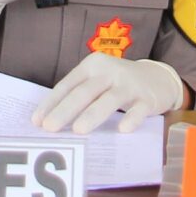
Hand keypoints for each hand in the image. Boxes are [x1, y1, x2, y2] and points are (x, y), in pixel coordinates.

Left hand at [35, 53, 186, 133]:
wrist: (158, 77)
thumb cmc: (118, 83)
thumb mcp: (97, 81)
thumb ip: (79, 95)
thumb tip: (50, 121)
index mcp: (92, 66)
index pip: (67, 85)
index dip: (51, 103)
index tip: (37, 121)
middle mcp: (109, 71)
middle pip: (84, 92)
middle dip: (65, 110)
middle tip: (50, 128)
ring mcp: (129, 84)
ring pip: (109, 100)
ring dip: (92, 115)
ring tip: (78, 130)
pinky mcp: (147, 98)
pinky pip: (138, 109)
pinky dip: (131, 118)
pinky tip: (123, 129)